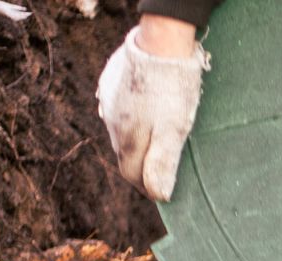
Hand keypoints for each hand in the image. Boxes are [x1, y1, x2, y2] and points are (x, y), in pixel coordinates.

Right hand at [96, 18, 207, 201]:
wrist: (160, 43)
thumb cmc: (171, 91)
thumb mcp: (173, 131)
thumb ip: (162, 163)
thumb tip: (158, 195)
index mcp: (126, 139)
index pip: (131, 174)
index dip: (147, 187)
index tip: (162, 194)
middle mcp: (111, 122)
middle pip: (125, 154)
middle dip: (142, 166)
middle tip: (162, 171)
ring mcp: (109, 101)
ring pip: (121, 131)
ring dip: (137, 141)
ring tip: (157, 143)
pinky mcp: (111, 83)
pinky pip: (119, 109)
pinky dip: (132, 119)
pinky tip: (144, 115)